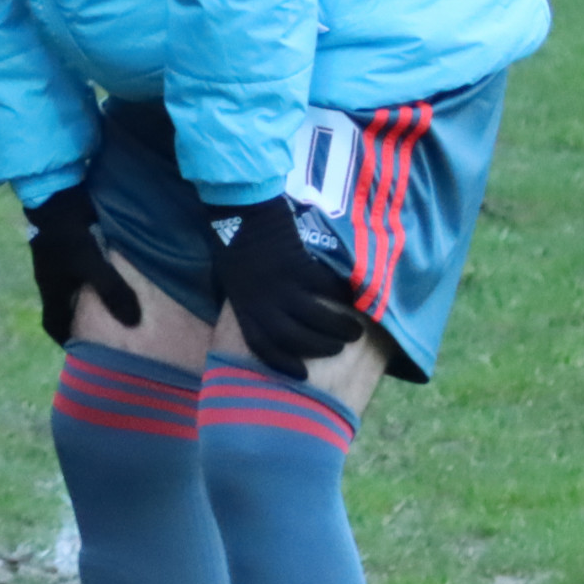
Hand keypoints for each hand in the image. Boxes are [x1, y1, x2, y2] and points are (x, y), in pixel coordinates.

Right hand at [20, 181, 141, 345]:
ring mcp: (59, 262)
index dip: (66, 341)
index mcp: (51, 289)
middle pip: (65, 308)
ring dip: (92, 298)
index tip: (83, 353)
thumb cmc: (68, 234)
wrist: (56, 194)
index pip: (53, 324)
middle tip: (107, 333)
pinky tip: (116, 275)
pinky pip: (83, 269)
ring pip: (75, 288)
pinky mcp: (70, 246)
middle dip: (83, 322)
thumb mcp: (91, 263)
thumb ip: (111, 290)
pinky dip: (97, 276)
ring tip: (117, 307)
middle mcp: (53, 278)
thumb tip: (133, 323)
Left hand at [211, 197, 362, 369]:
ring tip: (354, 332)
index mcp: (243, 307)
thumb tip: (261, 320)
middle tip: (340, 348)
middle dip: (321, 348)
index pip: (262, 345)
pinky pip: (325, 288)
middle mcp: (262, 302)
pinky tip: (351, 298)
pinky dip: (340, 295)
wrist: (240, 209)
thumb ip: (245, 302)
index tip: (302, 374)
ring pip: (315, 318)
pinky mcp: (298, 265)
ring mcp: (281, 285)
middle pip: (295, 338)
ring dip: (338, 328)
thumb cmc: (232, 244)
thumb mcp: (228, 280)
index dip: (282, 363)